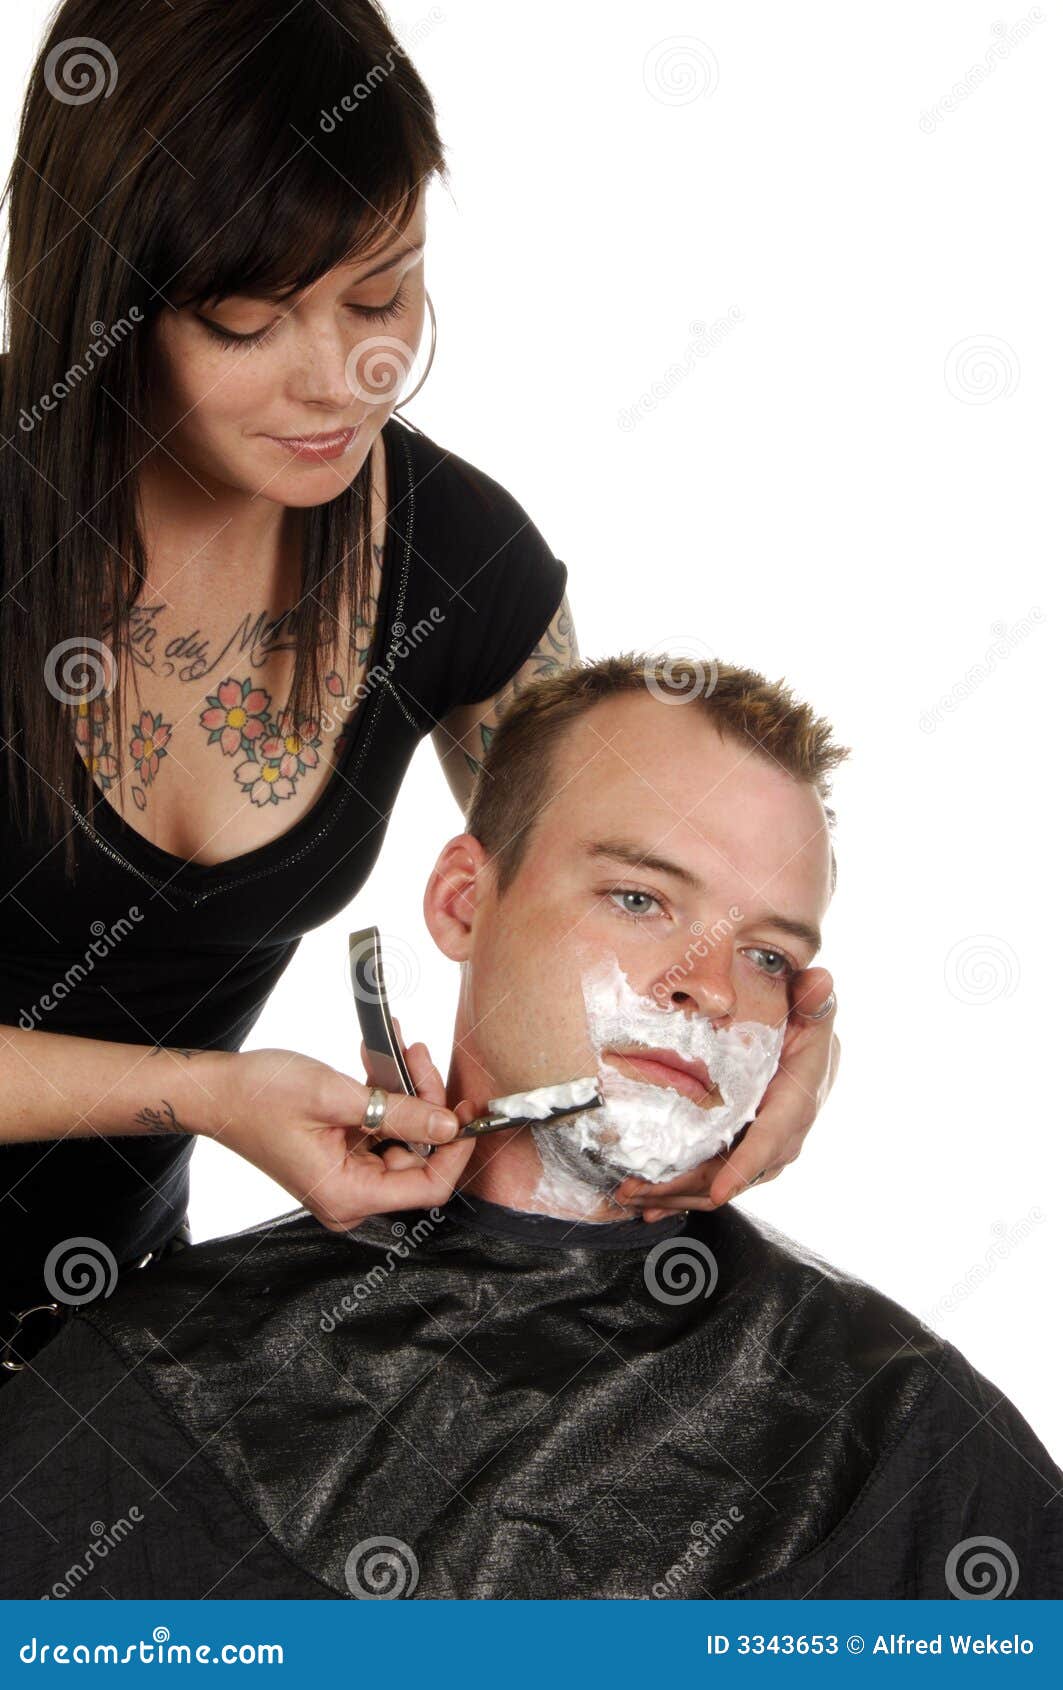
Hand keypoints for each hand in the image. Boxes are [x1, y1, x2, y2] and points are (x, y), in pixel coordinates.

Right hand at [206, 1035, 474, 1232]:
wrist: (218, 1091)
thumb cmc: (261, 1096)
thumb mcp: (336, 1097)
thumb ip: (399, 1112)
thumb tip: (450, 1124)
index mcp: (347, 1195)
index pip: (428, 1188)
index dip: (456, 1151)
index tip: (468, 1111)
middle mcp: (350, 1195)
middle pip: (418, 1156)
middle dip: (427, 1103)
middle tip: (419, 1056)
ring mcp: (346, 1175)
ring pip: (403, 1137)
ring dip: (407, 1092)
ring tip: (401, 1050)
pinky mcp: (342, 1155)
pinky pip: (381, 1129)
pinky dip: (387, 1095)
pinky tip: (383, 1061)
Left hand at [614, 967, 838, 1219]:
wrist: (806, 1039)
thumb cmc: (804, 1019)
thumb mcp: (811, 1006)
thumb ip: (813, 998)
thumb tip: (819, 980)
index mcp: (799, 1096)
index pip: (774, 1137)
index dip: (746, 1166)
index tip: (718, 1194)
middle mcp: (785, 1129)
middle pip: (739, 1171)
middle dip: (694, 1189)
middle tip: (647, 1194)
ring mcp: (766, 1143)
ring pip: (724, 1181)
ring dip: (681, 1195)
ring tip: (638, 1201)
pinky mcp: (747, 1148)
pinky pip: (717, 1177)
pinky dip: (686, 1193)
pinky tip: (653, 1205)